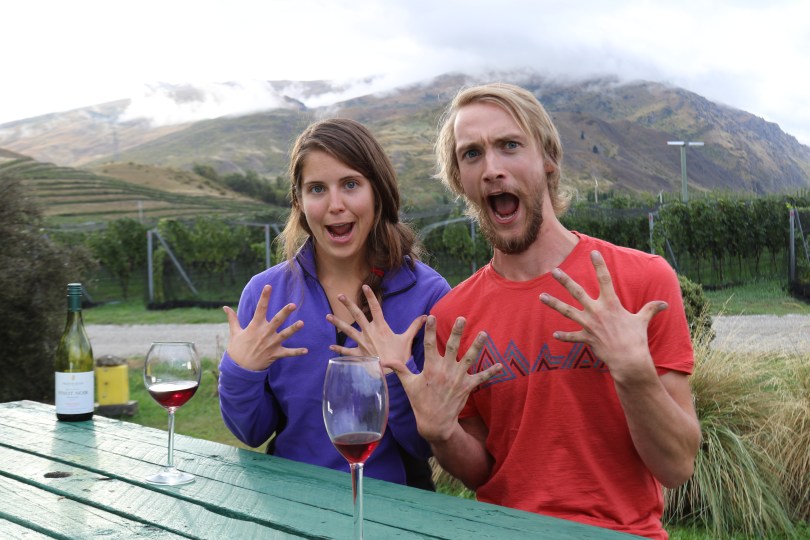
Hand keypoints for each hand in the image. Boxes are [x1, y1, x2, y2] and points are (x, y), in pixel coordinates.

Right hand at [223, 285, 307, 370]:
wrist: (239, 368)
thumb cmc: (237, 349)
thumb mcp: (234, 333)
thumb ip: (232, 319)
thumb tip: (225, 307)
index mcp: (255, 326)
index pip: (260, 308)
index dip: (264, 297)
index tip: (268, 286)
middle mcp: (264, 333)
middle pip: (277, 321)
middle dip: (285, 312)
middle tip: (293, 305)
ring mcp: (271, 344)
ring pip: (284, 335)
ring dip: (293, 329)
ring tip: (302, 323)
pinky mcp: (275, 354)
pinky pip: (288, 353)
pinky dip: (297, 352)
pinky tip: (306, 350)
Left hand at [326, 284, 424, 367]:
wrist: (390, 372)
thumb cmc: (399, 356)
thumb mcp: (407, 340)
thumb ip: (415, 326)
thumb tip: (426, 317)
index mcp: (381, 327)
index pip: (375, 307)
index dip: (370, 296)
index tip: (365, 286)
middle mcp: (369, 332)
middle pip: (357, 315)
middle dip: (348, 304)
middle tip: (340, 295)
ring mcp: (362, 342)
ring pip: (347, 330)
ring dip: (337, 323)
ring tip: (328, 316)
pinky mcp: (358, 354)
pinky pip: (346, 352)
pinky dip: (338, 350)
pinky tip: (330, 347)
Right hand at [395, 316, 501, 442]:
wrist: (435, 423)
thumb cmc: (420, 402)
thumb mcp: (408, 385)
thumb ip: (400, 370)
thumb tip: (384, 361)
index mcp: (430, 368)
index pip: (428, 345)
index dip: (429, 330)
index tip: (431, 316)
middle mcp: (445, 370)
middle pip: (452, 347)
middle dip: (457, 331)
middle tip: (462, 318)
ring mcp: (458, 378)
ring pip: (470, 358)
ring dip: (477, 345)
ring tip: (484, 333)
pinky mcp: (468, 387)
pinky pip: (482, 378)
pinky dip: (492, 372)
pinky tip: (501, 365)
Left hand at [539, 250, 666, 380]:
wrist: (629, 360)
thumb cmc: (637, 339)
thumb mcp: (643, 321)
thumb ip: (650, 309)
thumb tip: (665, 304)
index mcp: (611, 304)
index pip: (605, 279)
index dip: (599, 265)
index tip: (593, 252)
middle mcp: (597, 311)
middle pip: (577, 292)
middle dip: (565, 280)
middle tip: (554, 271)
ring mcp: (589, 324)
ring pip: (567, 311)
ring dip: (553, 303)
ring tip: (541, 296)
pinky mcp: (586, 338)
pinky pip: (573, 337)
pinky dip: (564, 336)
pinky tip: (554, 334)